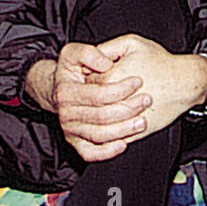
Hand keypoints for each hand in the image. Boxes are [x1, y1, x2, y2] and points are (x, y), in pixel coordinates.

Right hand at [24, 42, 151, 162]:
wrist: (59, 88)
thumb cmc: (71, 69)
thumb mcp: (74, 52)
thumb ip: (89, 53)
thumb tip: (105, 64)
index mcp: (67, 92)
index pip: (99, 95)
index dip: (121, 89)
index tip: (139, 81)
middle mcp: (66, 113)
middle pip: (102, 116)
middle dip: (128, 109)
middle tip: (147, 100)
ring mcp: (70, 130)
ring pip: (100, 135)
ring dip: (124, 130)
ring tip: (142, 121)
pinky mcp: (75, 142)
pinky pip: (90, 153)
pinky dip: (107, 152)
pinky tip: (123, 144)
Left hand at [85, 34, 206, 144]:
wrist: (184, 83)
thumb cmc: (161, 63)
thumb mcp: (132, 43)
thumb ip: (107, 48)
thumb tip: (91, 58)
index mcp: (110, 79)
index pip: (85, 83)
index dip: (89, 78)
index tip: (98, 74)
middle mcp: (114, 102)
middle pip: (89, 104)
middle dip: (92, 98)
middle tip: (104, 89)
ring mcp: (123, 121)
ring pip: (98, 124)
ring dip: (99, 115)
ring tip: (109, 103)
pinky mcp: (132, 133)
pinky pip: (111, 138)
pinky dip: (109, 132)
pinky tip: (114, 120)